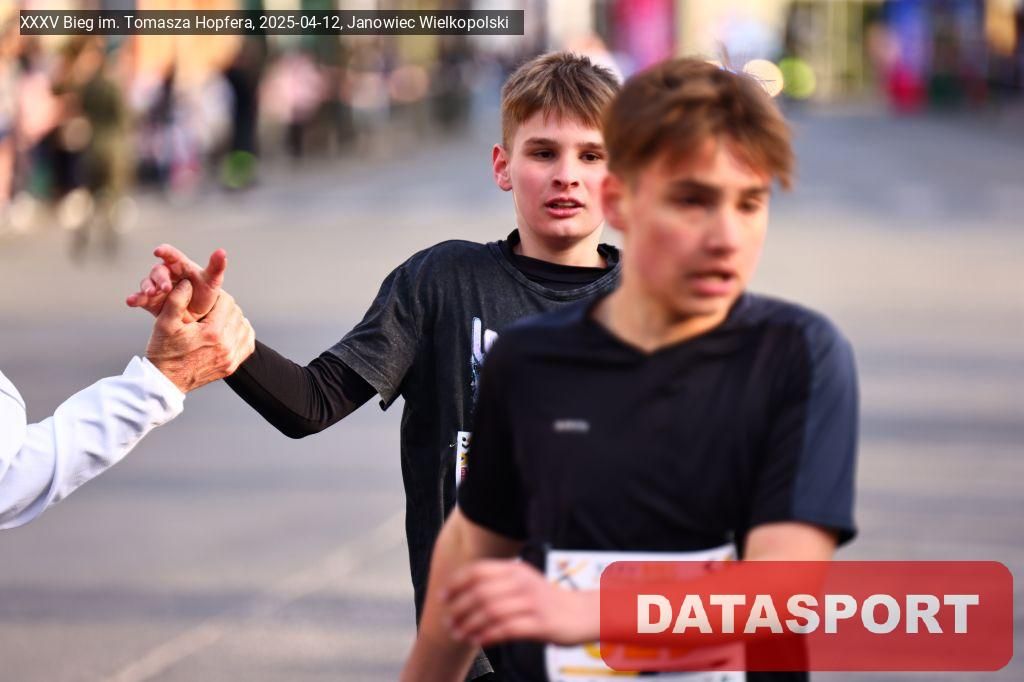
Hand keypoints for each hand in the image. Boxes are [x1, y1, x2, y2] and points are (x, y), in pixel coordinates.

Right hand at [127, 244, 226, 323]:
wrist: (198, 316)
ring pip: (147, 283)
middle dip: (160, 278)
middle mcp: (165, 274)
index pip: (171, 255)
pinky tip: (130, 301)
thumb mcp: (212, 281)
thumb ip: (216, 266)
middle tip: (165, 287)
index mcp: (179, 265)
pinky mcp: (149, 301)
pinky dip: (134, 298)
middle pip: (158, 271)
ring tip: (149, 294)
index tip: (159, 251)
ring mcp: (156, 287)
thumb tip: (222, 251)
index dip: (165, 251)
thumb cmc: (205, 293)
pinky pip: (140, 298)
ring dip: (147, 287)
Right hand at [145, 279, 254, 392]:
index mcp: (212, 333)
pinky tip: (230, 330)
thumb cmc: (163, 352)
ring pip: (244, 326)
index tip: (207, 296)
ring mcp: (231, 358)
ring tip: (218, 317)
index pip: (226, 301)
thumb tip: (188, 283)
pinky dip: (242, 334)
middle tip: (211, 306)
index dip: (216, 295)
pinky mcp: (231, 366)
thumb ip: (177, 300)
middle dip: (224, 306)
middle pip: (236, 313)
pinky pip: (247, 344)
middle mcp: (226, 346)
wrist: (165, 382)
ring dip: (233, 318)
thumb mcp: (164, 323)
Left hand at [444, 560, 598, 646]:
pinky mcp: (541, 623)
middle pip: (480, 593)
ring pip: (491, 612)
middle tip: (448, 624)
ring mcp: (533, 603)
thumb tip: (462, 591)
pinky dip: (488, 635)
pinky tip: (478, 641)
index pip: (478, 571)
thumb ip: (498, 582)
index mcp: (516, 569)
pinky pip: (507, 629)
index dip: (456, 584)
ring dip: (470, 625)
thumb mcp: (524, 582)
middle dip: (459, 609)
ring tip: (459, 635)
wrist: (584, 613)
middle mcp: (523, 582)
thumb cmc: (547, 601)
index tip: (443, 598)